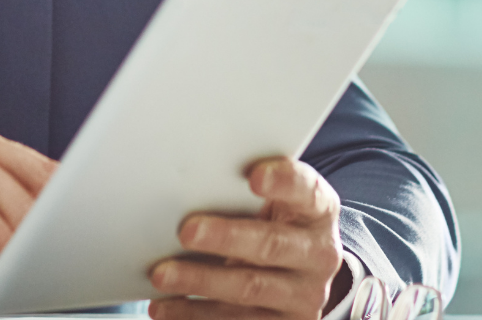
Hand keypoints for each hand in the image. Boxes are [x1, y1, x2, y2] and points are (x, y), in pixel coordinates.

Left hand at [148, 156, 349, 319]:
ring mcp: (302, 296)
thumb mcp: (275, 203)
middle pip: (272, 245)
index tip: (255, 176)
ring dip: (201, 282)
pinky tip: (164, 307)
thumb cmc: (274, 224)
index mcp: (318, 211)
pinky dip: (193, 314)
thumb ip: (246, 189)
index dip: (284, 183)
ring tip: (162, 275)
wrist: (299, 275)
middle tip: (187, 231)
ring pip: (249, 289)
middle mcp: (318, 255)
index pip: (307, 192)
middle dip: (227, 237)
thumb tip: (192, 180)